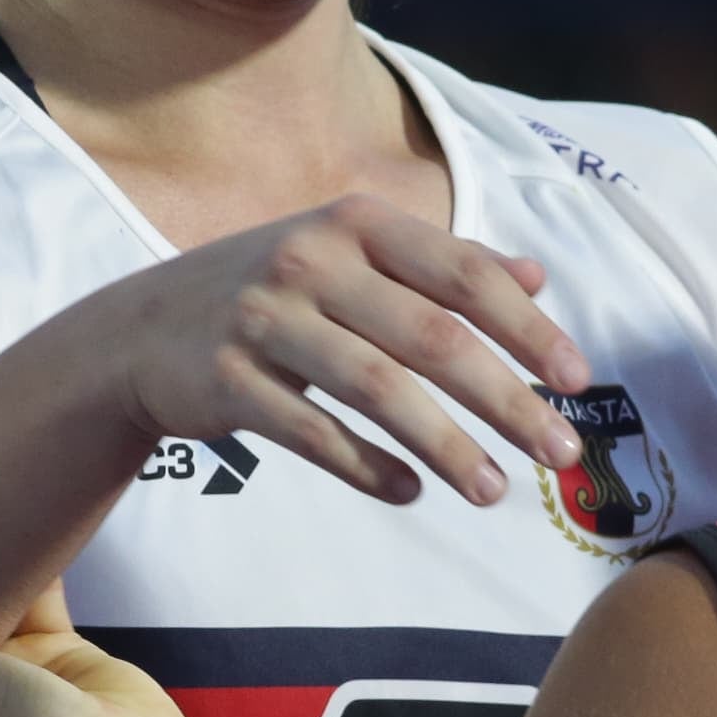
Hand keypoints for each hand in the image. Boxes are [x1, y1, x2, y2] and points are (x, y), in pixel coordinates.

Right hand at [87, 196, 592, 509]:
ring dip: (445, 446)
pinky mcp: (225, 380)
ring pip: (376, 389)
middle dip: (506, 400)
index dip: (528, 328)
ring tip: (494, 492)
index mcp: (356, 224)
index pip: (463, 274)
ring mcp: (263, 319)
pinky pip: (311, 432)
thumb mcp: (352, 258)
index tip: (577, 381)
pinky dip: (366, 466)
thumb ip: (442, 264)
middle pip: (431, 338)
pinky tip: (410, 492)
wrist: (139, 329)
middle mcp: (311, 261)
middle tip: (560, 453)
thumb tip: (536, 274)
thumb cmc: (274, 293)